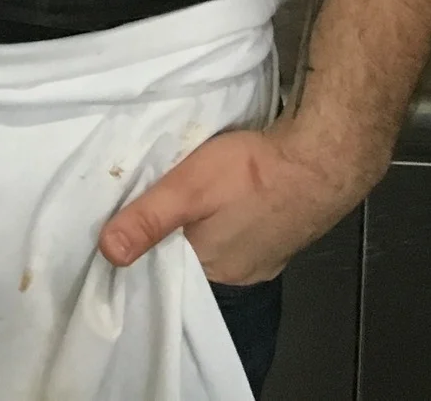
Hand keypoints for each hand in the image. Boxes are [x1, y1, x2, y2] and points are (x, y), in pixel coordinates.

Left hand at [99, 126, 375, 285]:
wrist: (323, 156)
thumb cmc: (253, 172)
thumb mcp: (187, 189)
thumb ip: (148, 220)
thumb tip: (108, 253)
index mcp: (214, 272)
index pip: (164, 270)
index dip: (144, 246)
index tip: (124, 223)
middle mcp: (240, 275)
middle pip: (189, 256)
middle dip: (170, 233)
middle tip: (149, 200)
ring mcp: (265, 257)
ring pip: (215, 244)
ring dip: (199, 223)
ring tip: (182, 196)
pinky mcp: (280, 236)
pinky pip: (240, 233)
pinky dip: (225, 218)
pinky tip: (220, 198)